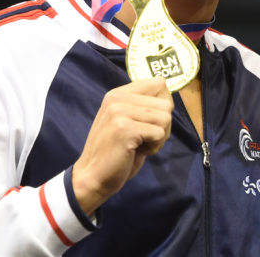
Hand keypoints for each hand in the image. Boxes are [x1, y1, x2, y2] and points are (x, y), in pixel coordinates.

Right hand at [72, 77, 173, 215]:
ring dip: (159, 137)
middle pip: (167, 104)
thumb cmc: (116, 151)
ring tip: (139, 144)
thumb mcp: (127, 120)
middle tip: (143, 138)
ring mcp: (119, 112)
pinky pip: (159, 133)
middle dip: (163, 125)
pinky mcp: (125, 128)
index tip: (149, 121)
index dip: (163, 105)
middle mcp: (117, 98)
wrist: (92, 177)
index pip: (159, 83)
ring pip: (166, 118)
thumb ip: (143, 105)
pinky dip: (154, 147)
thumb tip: (166, 92)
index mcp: (118, 93)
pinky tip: (136, 151)